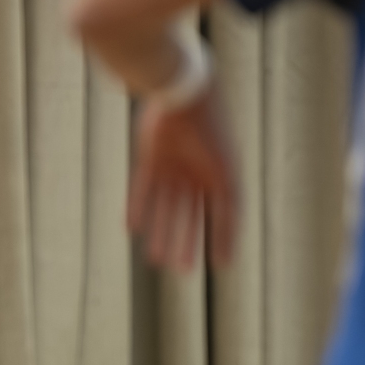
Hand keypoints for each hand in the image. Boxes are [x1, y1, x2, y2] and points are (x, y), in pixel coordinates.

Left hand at [128, 84, 236, 270]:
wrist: (185, 95)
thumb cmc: (212, 132)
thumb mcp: (226, 175)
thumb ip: (230, 208)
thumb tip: (232, 230)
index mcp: (219, 175)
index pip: (222, 215)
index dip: (222, 238)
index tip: (221, 263)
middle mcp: (196, 173)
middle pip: (190, 216)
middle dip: (186, 242)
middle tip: (183, 269)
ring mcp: (173, 166)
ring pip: (165, 207)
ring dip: (161, 232)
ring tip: (155, 258)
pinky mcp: (150, 158)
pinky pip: (143, 189)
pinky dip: (137, 208)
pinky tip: (132, 228)